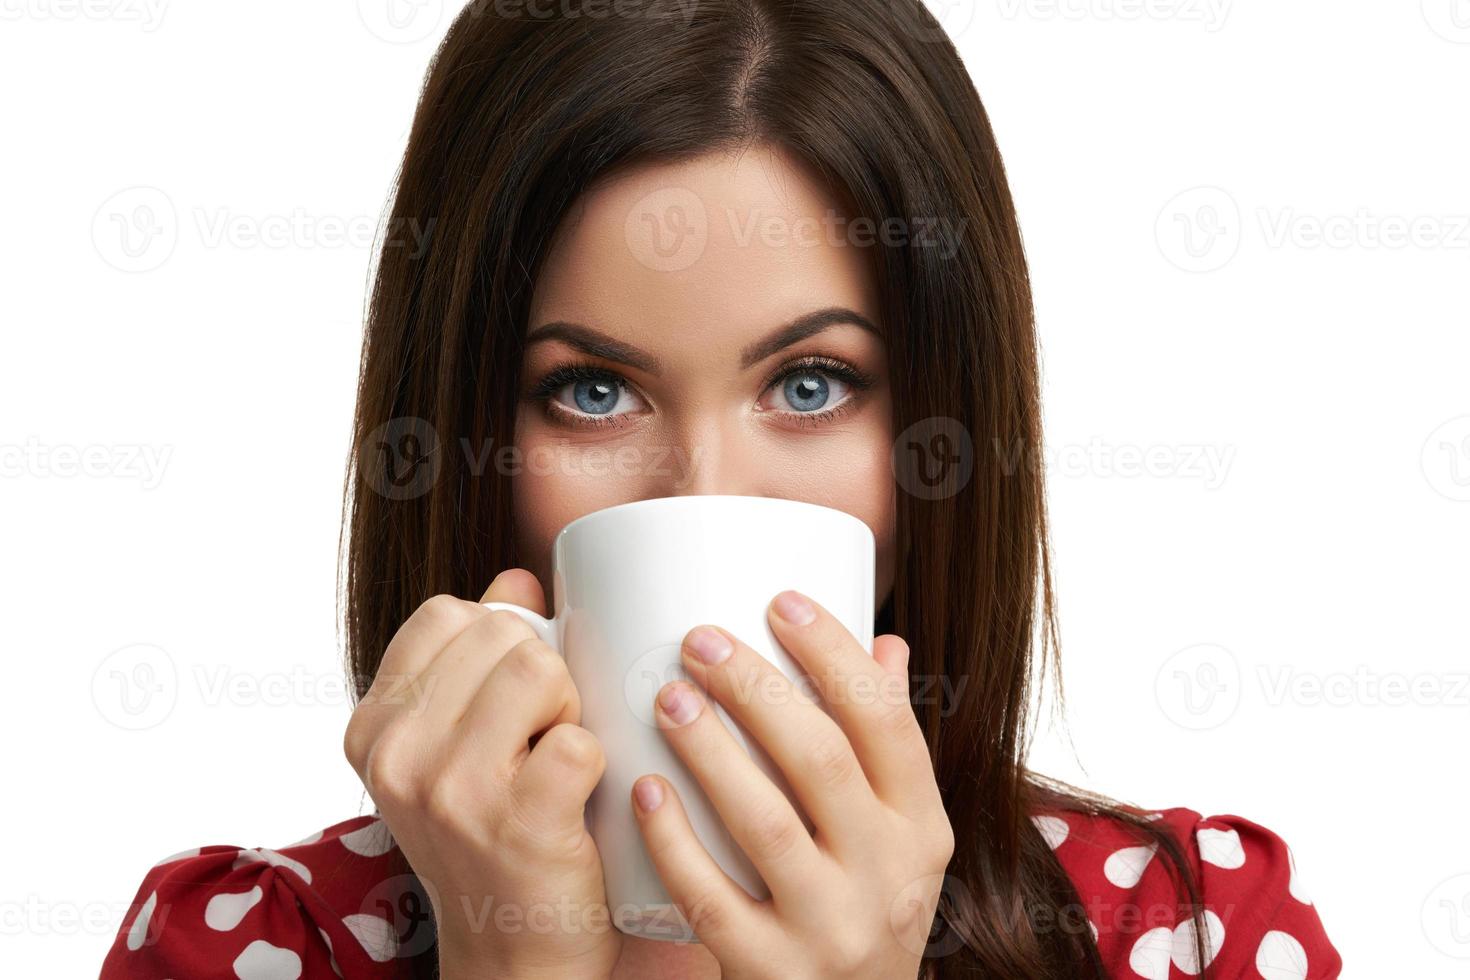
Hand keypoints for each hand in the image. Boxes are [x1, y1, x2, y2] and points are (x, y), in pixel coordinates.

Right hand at [343, 570, 621, 979]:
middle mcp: (398, 755)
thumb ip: (476, 659)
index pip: (449, 614)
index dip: (499, 642)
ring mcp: (452, 790)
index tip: (506, 700)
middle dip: (540, 674)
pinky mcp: (517, 822)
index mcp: (374, 726)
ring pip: (541, 670)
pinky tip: (577, 798)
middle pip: (503, 634)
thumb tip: (517, 577)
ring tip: (557, 761)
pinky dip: (595, 761)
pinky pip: (580, 738)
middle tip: (539, 738)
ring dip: (569, 710)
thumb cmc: (493, 839)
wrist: (512, 957)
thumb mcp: (456, 748)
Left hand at [629, 589, 954, 979]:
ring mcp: (830, 929)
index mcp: (922, 829)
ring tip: (668, 696)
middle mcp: (887, 877)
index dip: (835, 655)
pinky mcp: (772, 971)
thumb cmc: (862, 909)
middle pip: (822, 761)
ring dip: (711, 751)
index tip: (780, 599)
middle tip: (700, 639)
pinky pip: (712, 900)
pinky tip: (646, 789)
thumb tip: (887, 644)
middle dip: (757, 690)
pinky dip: (676, 842)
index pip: (888, 724)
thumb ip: (888, 748)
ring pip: (765, 824)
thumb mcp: (900, 838)